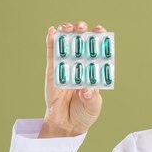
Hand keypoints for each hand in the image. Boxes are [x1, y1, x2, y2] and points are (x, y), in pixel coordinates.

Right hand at [40, 21, 105, 137]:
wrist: (67, 125)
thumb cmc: (84, 113)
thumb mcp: (93, 107)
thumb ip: (91, 98)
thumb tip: (86, 89)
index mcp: (94, 71)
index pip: (98, 51)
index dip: (99, 39)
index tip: (100, 31)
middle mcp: (80, 66)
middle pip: (81, 44)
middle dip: (82, 32)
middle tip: (82, 27)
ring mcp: (66, 67)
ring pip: (66, 46)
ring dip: (66, 33)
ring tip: (68, 26)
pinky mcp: (52, 72)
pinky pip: (51, 55)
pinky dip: (51, 43)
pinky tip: (52, 31)